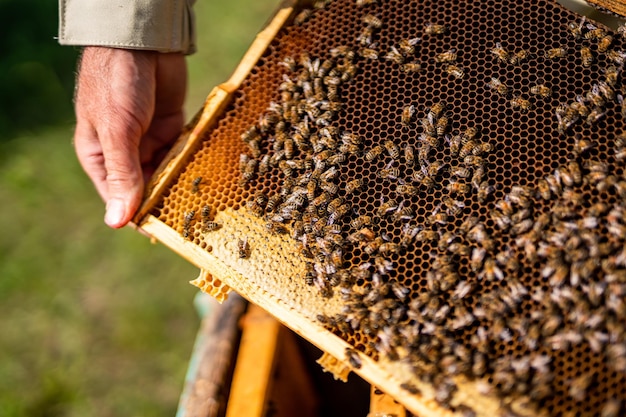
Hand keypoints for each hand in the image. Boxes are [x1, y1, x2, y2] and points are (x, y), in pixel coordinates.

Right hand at [73, 47, 186, 227]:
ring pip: (167, 172)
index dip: (138, 216)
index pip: (118, 197)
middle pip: (146, 188)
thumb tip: (116, 223)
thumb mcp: (118, 131)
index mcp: (101, 157)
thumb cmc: (117, 83)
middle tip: (191, 221)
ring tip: (204, 204)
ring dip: (181, 184)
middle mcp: (125, 152)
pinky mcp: (173, 127)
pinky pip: (183, 152)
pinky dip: (192, 162)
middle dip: (165, 201)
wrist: (141, 41)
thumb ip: (122, 175)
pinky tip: (208, 177)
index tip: (162, 234)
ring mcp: (149, 139)